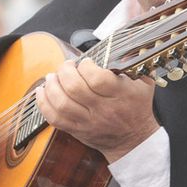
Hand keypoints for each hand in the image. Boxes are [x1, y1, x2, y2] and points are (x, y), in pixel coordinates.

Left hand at [36, 59, 157, 162]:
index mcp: (120, 95)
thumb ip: (132, 64)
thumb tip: (120, 45)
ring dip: (52, 86)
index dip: (86, 66)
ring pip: (61, 103)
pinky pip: (54, 118)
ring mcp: (88, 121)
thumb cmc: (137, 108)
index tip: (85, 62)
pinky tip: (42, 92)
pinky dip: (44, 103)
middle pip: (74, 89)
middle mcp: (103, 109)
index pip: (96, 79)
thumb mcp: (143, 83)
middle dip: (65, 71)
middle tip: (66, 66)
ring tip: (52, 76)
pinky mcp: (77, 130)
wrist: (134, 140)